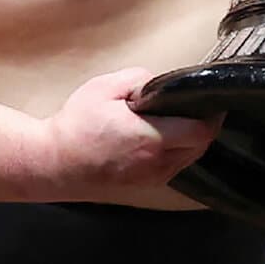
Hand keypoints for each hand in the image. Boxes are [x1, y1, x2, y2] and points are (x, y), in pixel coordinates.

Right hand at [41, 65, 215, 201]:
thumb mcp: (104, 88)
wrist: (52, 163)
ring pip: (190, 157)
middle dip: (204, 124)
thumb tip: (162, 85)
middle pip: (201, 145)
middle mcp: (156, 162)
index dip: (212, 114)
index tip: (210, 98)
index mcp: (149, 137)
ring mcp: (152, 177)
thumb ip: (140, 79)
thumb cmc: (76, 125)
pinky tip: (167, 136)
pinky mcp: (145, 184)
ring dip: (192, 139)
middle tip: (197, 105)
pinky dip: (179, 151)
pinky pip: (175, 166)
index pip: (201, 131)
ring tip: (180, 118)